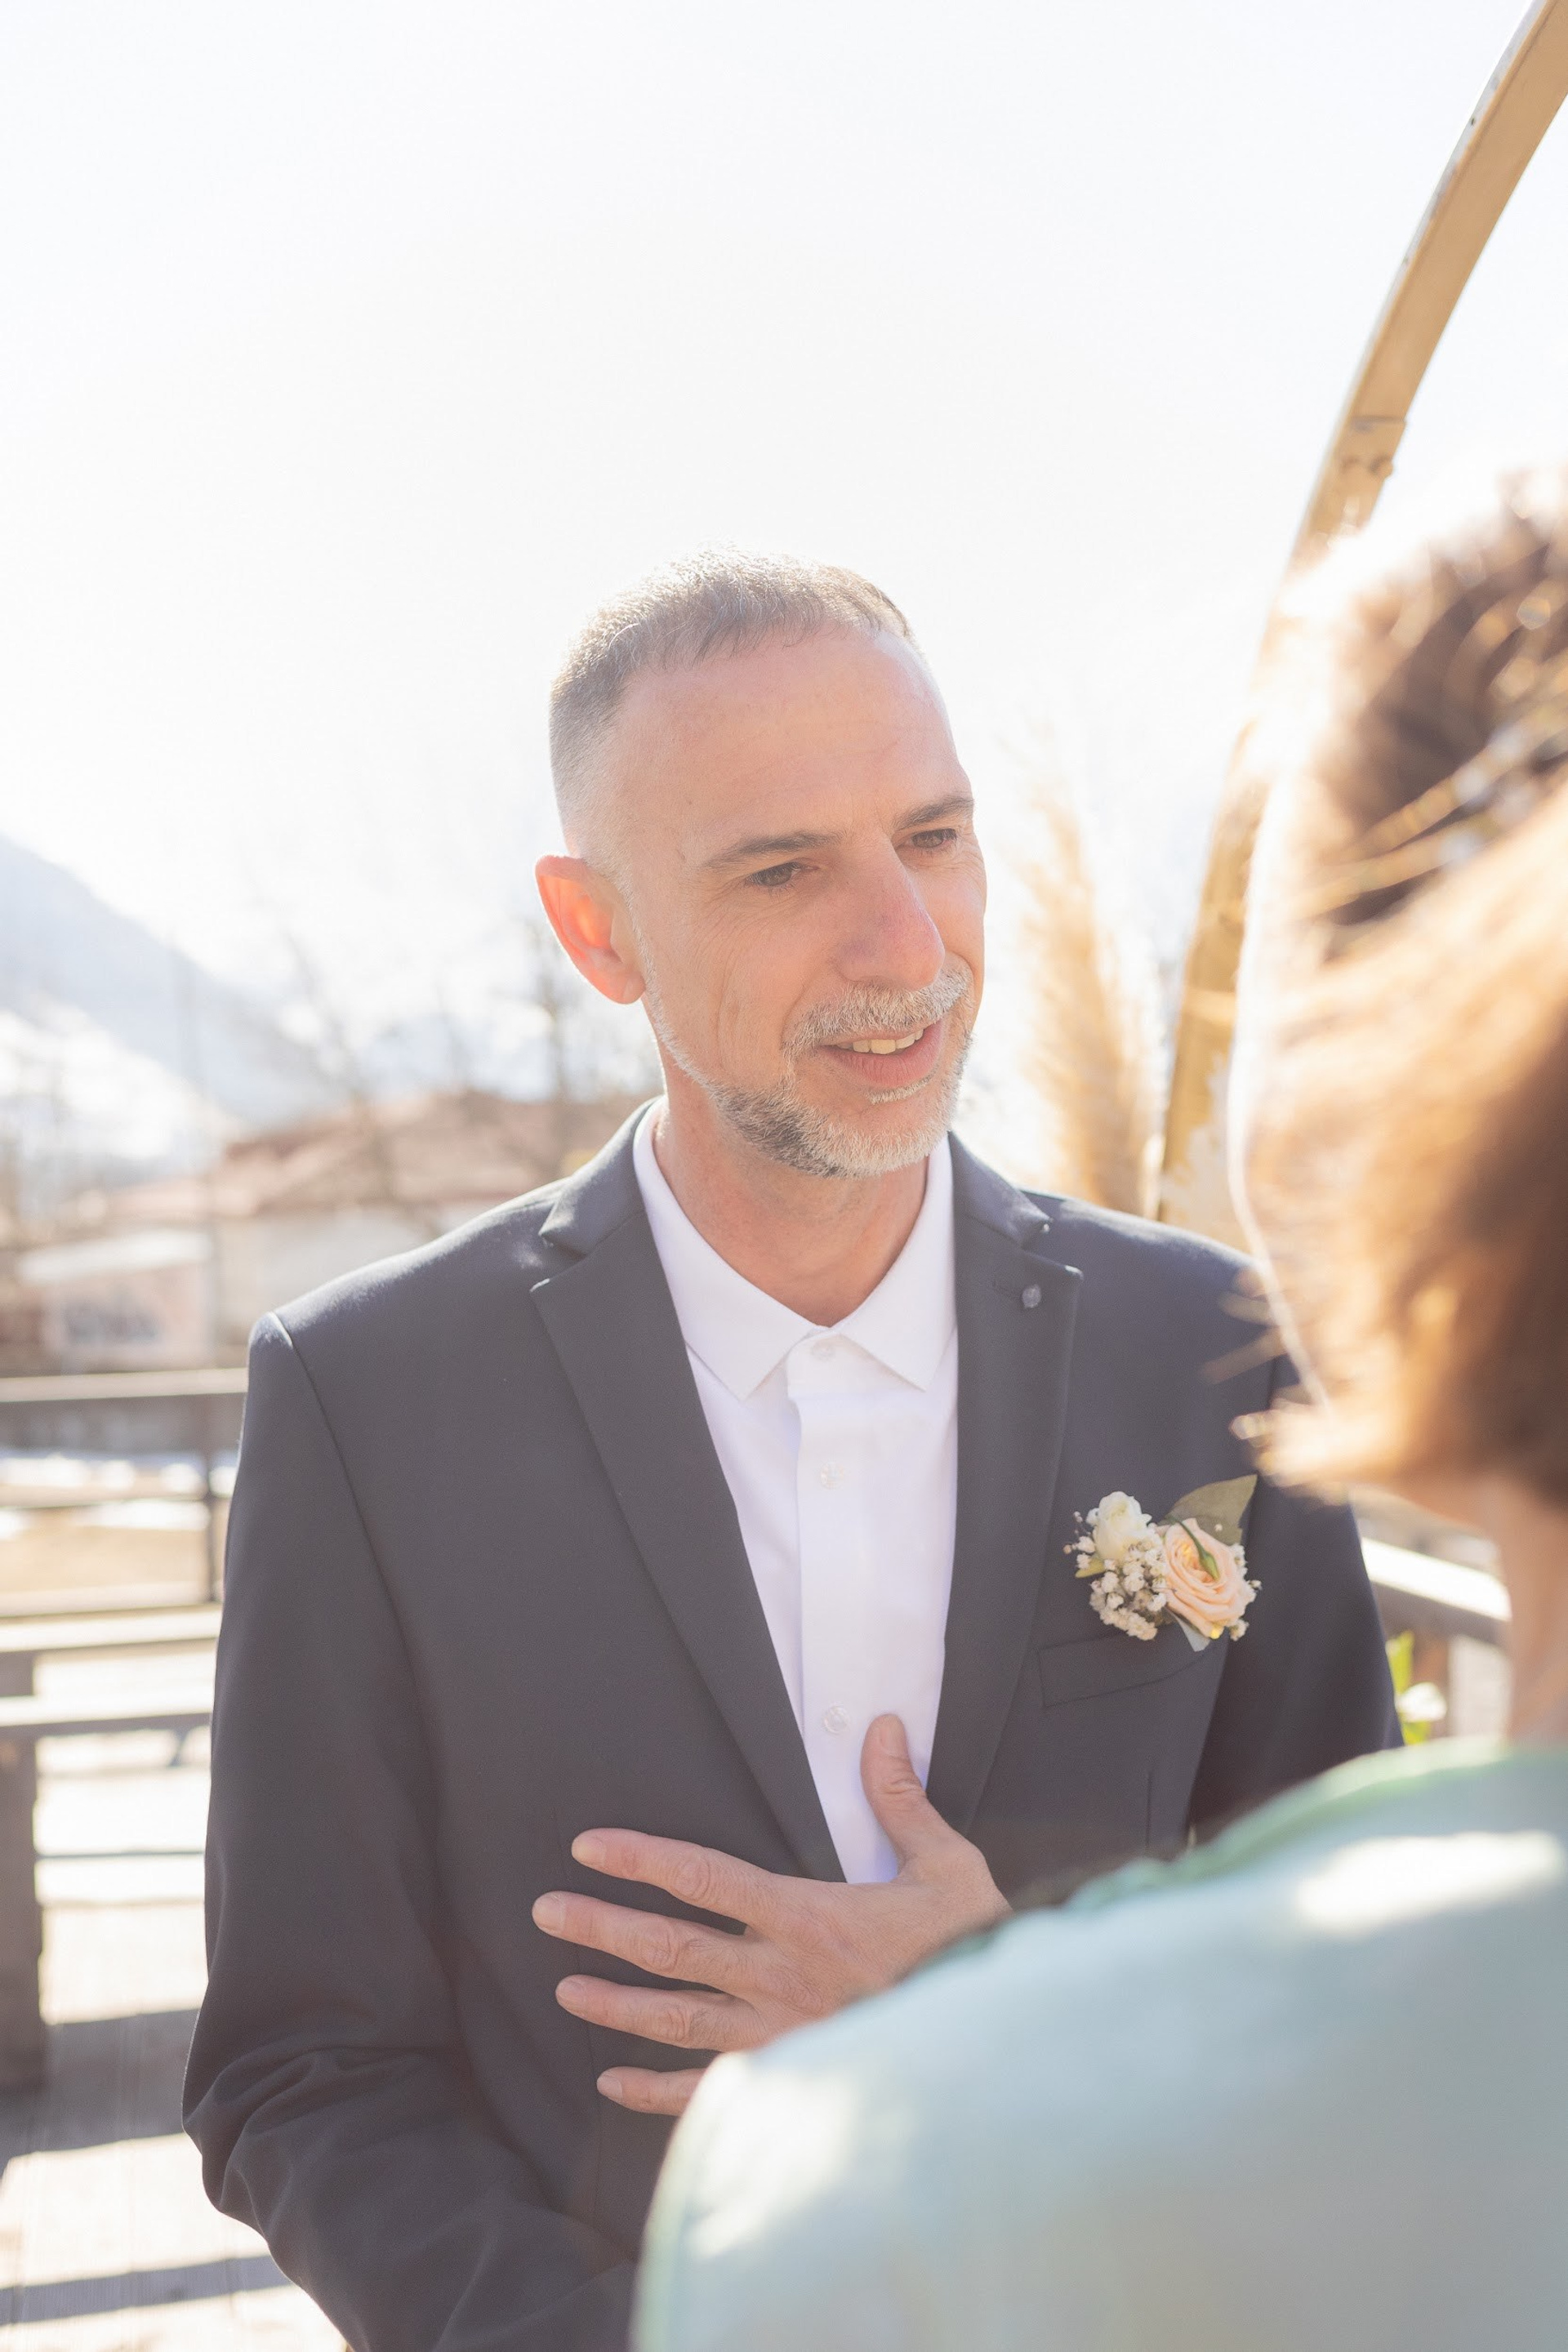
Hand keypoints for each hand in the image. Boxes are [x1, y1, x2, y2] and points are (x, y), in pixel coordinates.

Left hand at [532, 1713, 1007, 2117]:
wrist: (996, 2048)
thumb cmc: (973, 1952)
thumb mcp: (946, 1866)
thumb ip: (902, 1800)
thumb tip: (883, 1728)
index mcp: (808, 1917)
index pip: (704, 1878)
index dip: (641, 1859)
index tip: (589, 1847)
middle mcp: (779, 1976)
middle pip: (671, 1948)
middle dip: (602, 1927)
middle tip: (544, 1912)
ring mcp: (778, 2036)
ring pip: (676, 2017)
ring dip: (615, 2002)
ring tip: (564, 1988)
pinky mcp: (789, 2082)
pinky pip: (707, 2091)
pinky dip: (653, 2093)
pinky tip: (611, 2084)